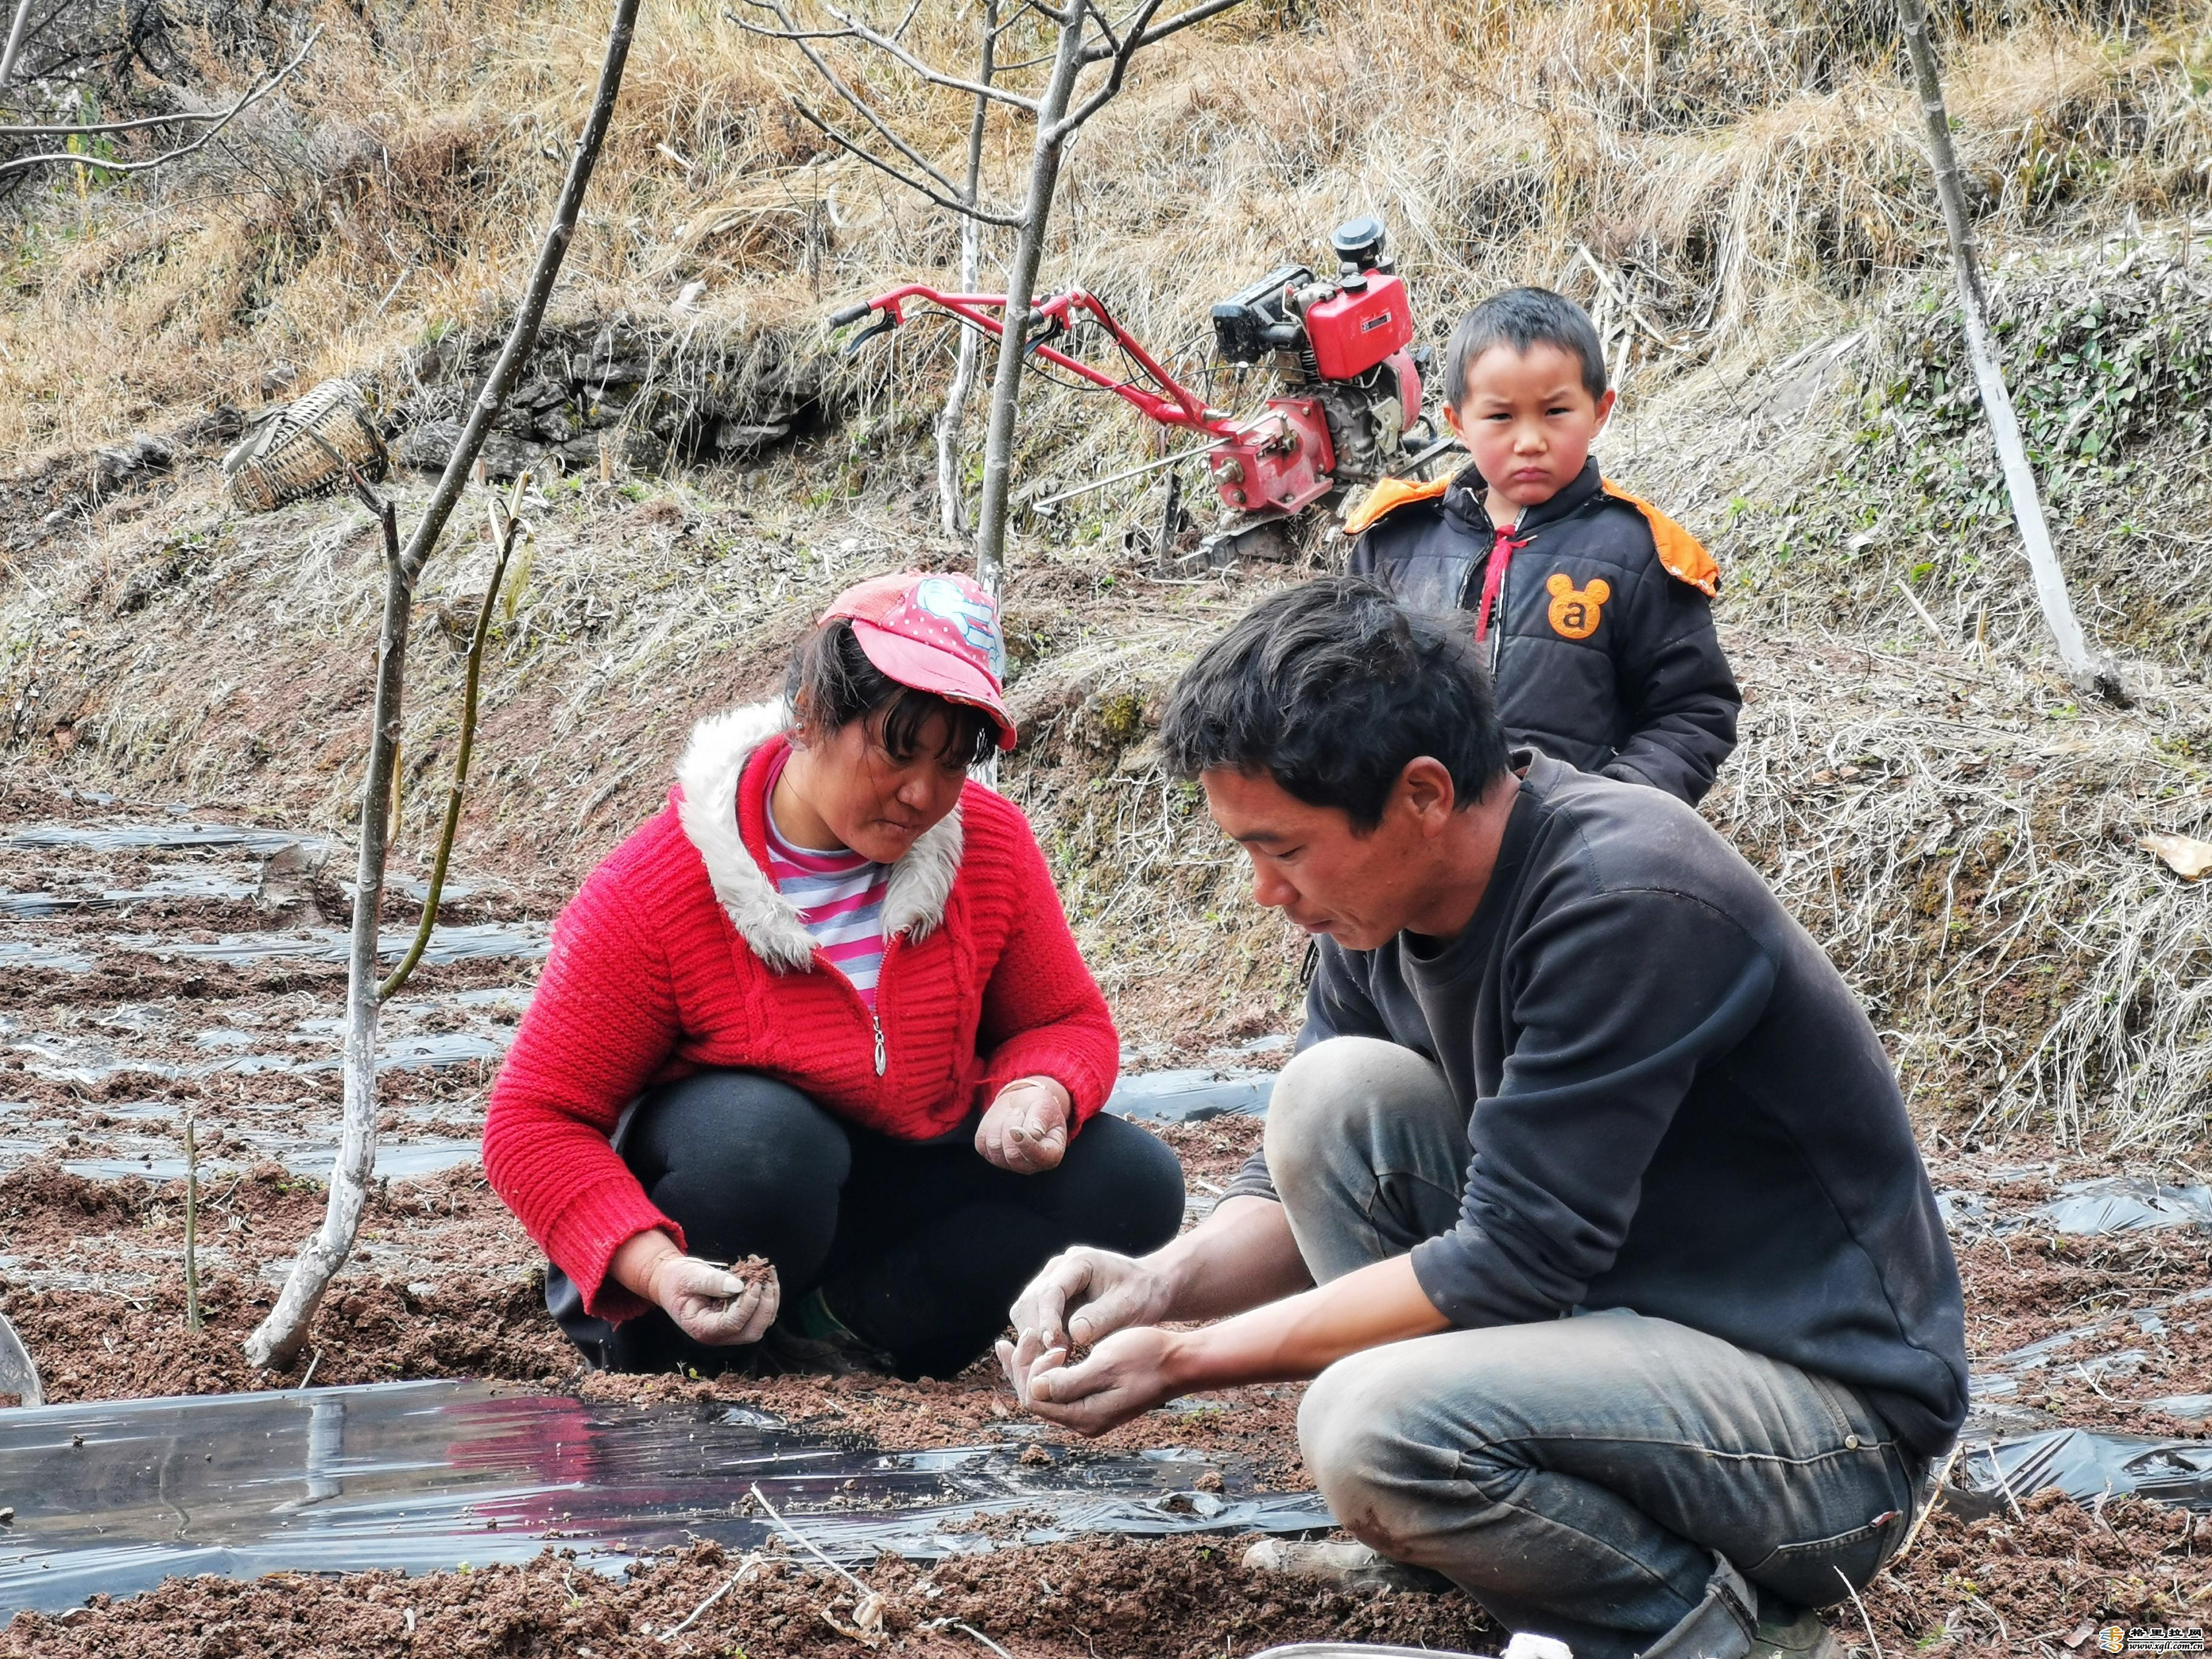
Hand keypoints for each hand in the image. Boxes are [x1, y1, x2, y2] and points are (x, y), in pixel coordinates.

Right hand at [647, 1253, 779, 1346]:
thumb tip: (738, 1286)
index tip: (754, 1283)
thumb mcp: (689, 1276)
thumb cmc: (677, 1279)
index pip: (732, 1324)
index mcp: (702, 1327)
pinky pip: (761, 1314)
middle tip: (766, 1278)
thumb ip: (711, 1282)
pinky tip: (765, 1277)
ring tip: (768, 1273)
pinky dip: (768, 1297)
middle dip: (765, 1305)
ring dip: (771, 1299)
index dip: (747, 1305)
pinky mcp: (739, 1319)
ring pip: (762, 1324)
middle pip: (753, 1331)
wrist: (672, 1282)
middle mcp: (718, 1334)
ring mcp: (730, 1329)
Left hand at [976, 1077, 1071, 1173]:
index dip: (1026, 1144)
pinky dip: (989, 1126)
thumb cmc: (1039, 1107)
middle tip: (1019, 1111)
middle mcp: (1029, 1165)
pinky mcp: (989, 1154)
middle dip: (1012, 1126)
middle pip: (1011, 1154)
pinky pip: (981, 1142)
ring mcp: (1007, 1162)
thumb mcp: (1045, 1105)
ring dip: (1000, 1124)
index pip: (1038, 1157)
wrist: (1023, 1103)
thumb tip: (1032, 1133)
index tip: (1017, 1128)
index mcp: (1051, 1155)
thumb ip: (1040, 1119)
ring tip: (1012, 1115)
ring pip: (994, 1147)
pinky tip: (1001, 1121)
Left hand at [996, 1325, 1181, 1436]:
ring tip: (1010, 1344)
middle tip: (1014, 1339)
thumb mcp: (1106, 1365)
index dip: (1030, 1370)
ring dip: (1028, 1369)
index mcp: (1086, 1417)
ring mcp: (1089, 1412)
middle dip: (1021, 1369)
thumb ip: (1068, 1382)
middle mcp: (1084, 1421)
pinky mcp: (1095, 1400)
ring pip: (1044, 1394)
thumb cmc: (1147, 1357)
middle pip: (1035, 1399)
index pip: (1035, 1398)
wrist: (1180, 1361)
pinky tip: (1037, 1354)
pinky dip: (1044, 1371)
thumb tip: (1034, 1389)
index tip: (1047, 1340)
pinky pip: (1059, 1389)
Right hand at [999, 1245, 1172, 1394]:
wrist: (1149, 1289)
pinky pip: (1032, 1319)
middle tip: (1054, 1360)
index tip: (1056, 1346)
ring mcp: (1051, 1282)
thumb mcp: (1129, 1305)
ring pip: (1025, 1311)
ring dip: (1034, 1337)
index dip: (1049, 1320)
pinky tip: (1055, 1354)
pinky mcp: (1050, 1300)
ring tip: (1055, 1359)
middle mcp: (1059, 1268)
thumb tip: (1073, 1334)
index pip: (1050, 1291)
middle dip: (1038, 1332)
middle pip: (1030, 1300)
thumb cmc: (1142, 1294)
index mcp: (1079, 1262)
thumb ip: (1102, 1318)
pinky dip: (1038, 1339)